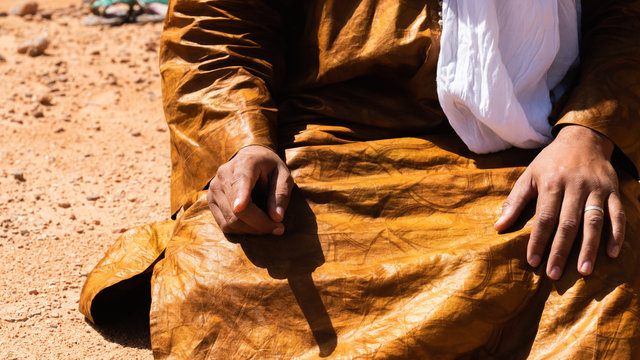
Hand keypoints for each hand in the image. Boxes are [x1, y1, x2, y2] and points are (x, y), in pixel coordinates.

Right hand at [207, 145, 293, 234]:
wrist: (251, 159)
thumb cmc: (270, 168)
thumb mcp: (284, 176)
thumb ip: (281, 195)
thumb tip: (277, 218)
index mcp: (244, 164)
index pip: (239, 183)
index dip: (240, 196)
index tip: (240, 207)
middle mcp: (223, 176)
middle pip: (238, 211)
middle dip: (260, 224)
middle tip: (279, 228)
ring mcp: (214, 189)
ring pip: (230, 222)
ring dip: (252, 230)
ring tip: (268, 225)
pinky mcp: (211, 201)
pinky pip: (225, 224)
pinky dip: (241, 230)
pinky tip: (254, 224)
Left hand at [494, 125, 624, 279]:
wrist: (583, 138)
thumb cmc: (550, 162)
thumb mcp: (529, 176)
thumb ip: (515, 201)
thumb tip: (498, 227)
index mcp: (551, 183)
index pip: (544, 217)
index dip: (538, 240)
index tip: (532, 261)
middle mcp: (575, 186)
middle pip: (568, 223)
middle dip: (561, 251)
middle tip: (555, 274)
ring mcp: (597, 188)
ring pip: (594, 221)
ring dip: (590, 248)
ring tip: (584, 271)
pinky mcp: (614, 190)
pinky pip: (618, 214)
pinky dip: (617, 234)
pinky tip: (611, 254)